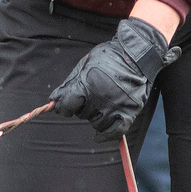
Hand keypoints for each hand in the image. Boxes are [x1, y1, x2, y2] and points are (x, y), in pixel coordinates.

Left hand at [51, 17, 179, 137]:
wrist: (137, 55)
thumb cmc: (108, 57)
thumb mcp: (84, 65)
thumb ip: (69, 84)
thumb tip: (53, 101)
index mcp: (87, 85)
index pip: (66, 106)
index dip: (63, 106)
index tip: (65, 105)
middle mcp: (101, 98)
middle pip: (82, 114)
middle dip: (83, 107)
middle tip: (91, 96)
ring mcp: (116, 106)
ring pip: (96, 124)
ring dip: (95, 117)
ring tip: (101, 104)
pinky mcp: (129, 112)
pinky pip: (115, 132)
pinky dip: (106, 135)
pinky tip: (99, 136)